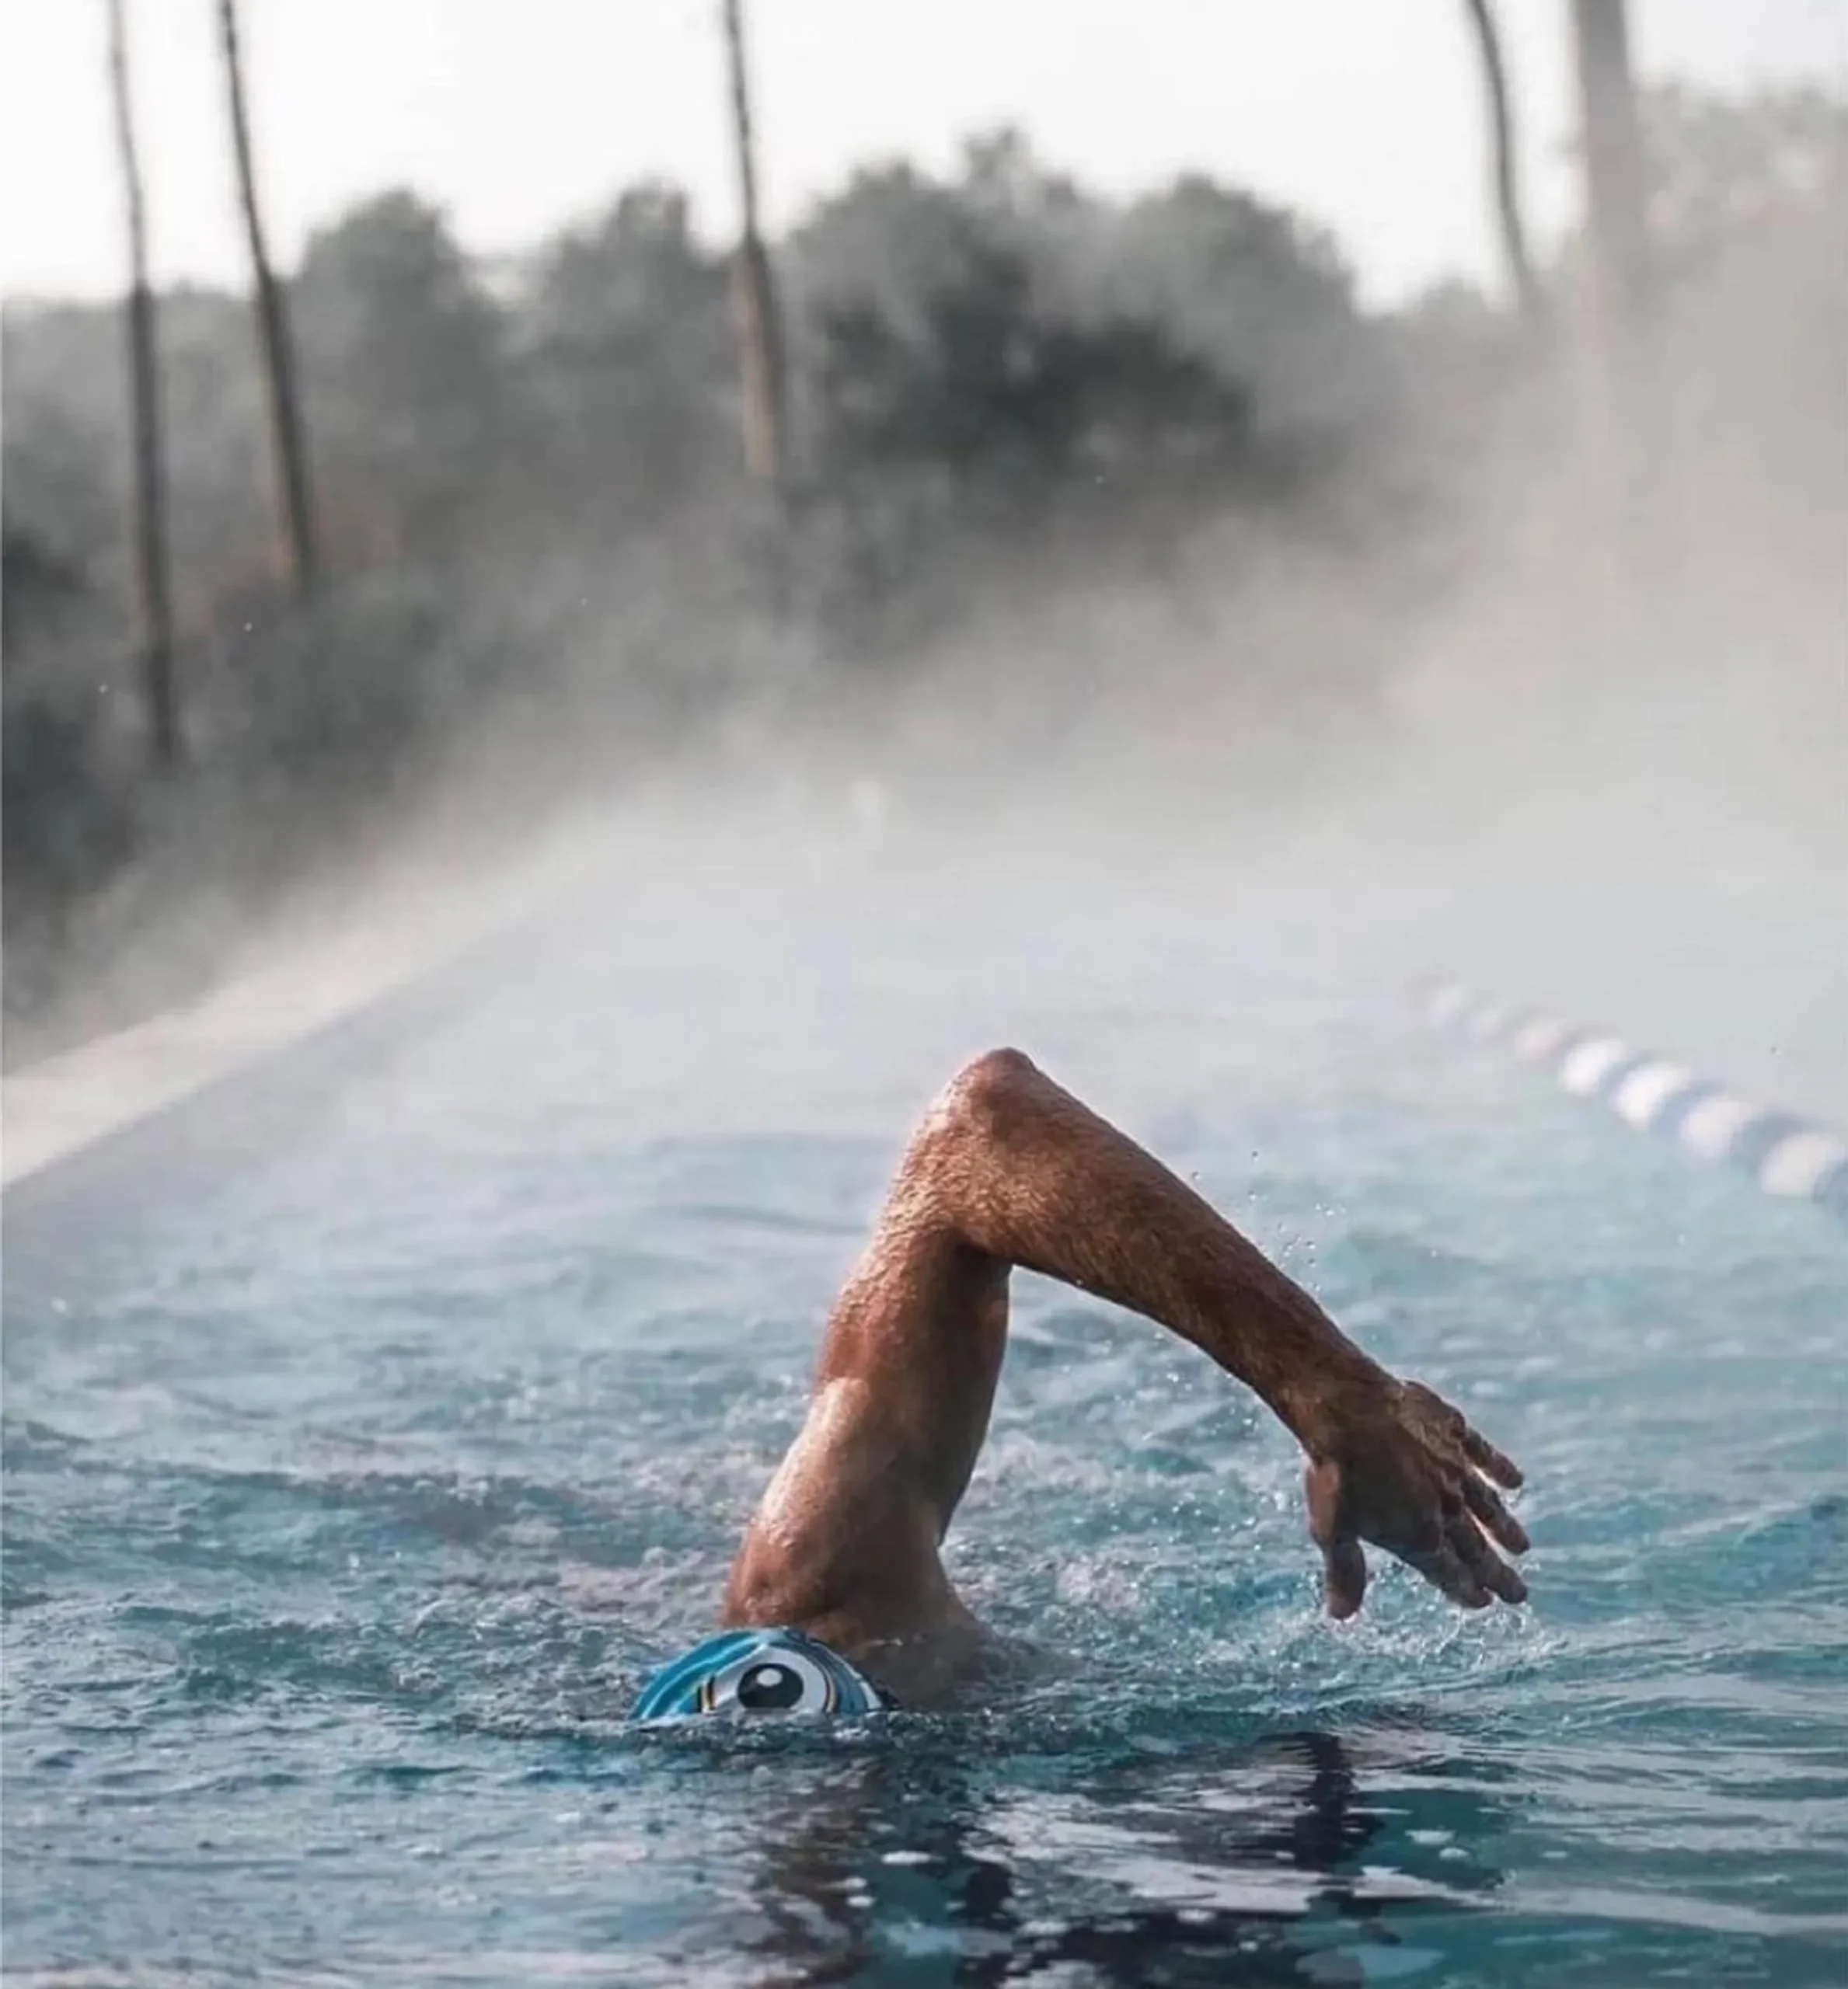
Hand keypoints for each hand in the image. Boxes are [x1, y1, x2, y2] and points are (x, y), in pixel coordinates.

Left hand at [1301, 1372, 1528, 1617]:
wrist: (1345, 1408)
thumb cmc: (1334, 1472)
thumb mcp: (1331, 1530)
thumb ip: (1345, 1572)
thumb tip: (1340, 1616)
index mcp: (1418, 1536)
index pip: (1450, 1573)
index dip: (1465, 1590)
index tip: (1483, 1602)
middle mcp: (1445, 1506)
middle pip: (1476, 1547)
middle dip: (1497, 1573)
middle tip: (1519, 1593)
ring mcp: (1453, 1467)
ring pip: (1487, 1504)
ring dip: (1504, 1527)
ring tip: (1522, 1546)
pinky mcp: (1451, 1429)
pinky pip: (1482, 1452)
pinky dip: (1500, 1467)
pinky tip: (1514, 1480)